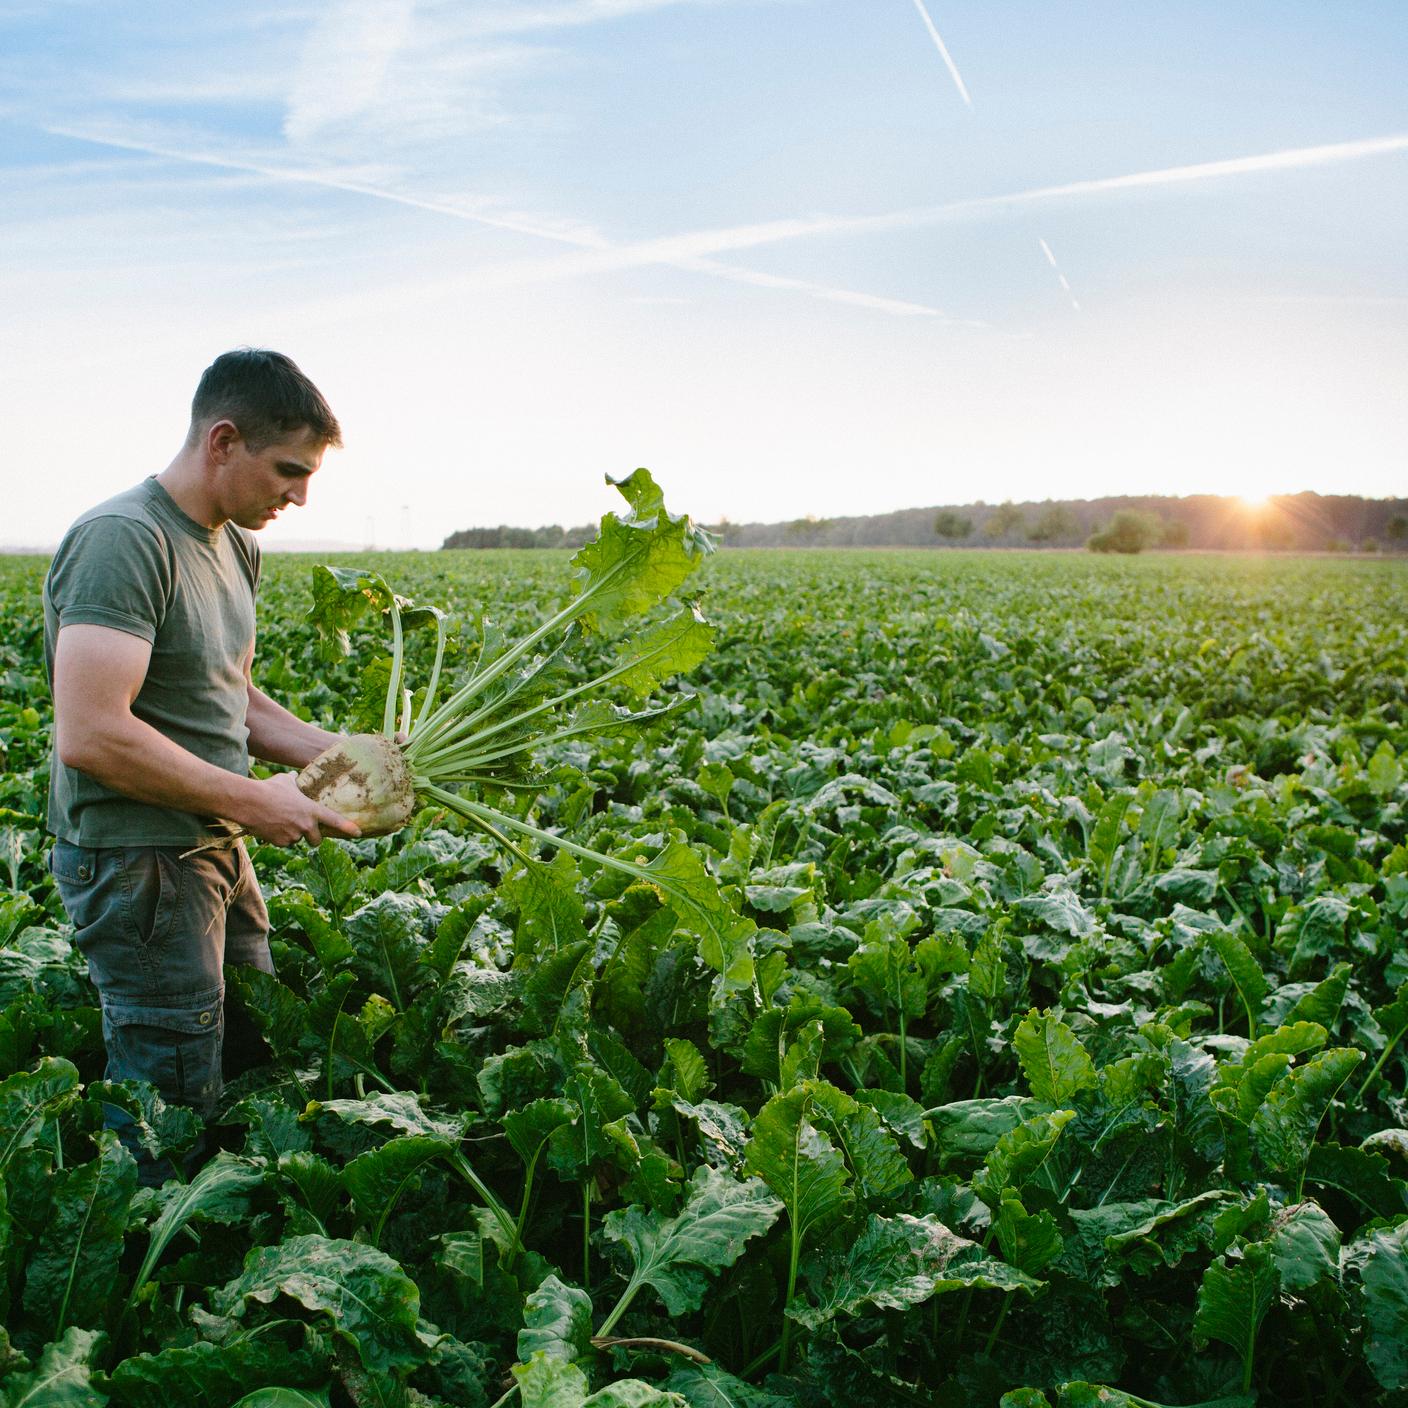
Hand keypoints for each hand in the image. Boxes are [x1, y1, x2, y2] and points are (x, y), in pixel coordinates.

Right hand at [236, 771, 361, 846]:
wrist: (249, 802)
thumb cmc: (268, 788)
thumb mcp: (285, 781)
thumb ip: (294, 782)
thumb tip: (295, 776)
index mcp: (312, 810)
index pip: (335, 821)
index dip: (348, 828)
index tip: (359, 833)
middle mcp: (306, 825)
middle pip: (317, 840)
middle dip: (313, 838)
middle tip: (307, 832)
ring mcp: (294, 835)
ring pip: (297, 840)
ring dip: (292, 835)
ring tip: (279, 821)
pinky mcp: (280, 842)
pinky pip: (283, 843)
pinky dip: (279, 838)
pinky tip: (270, 826)